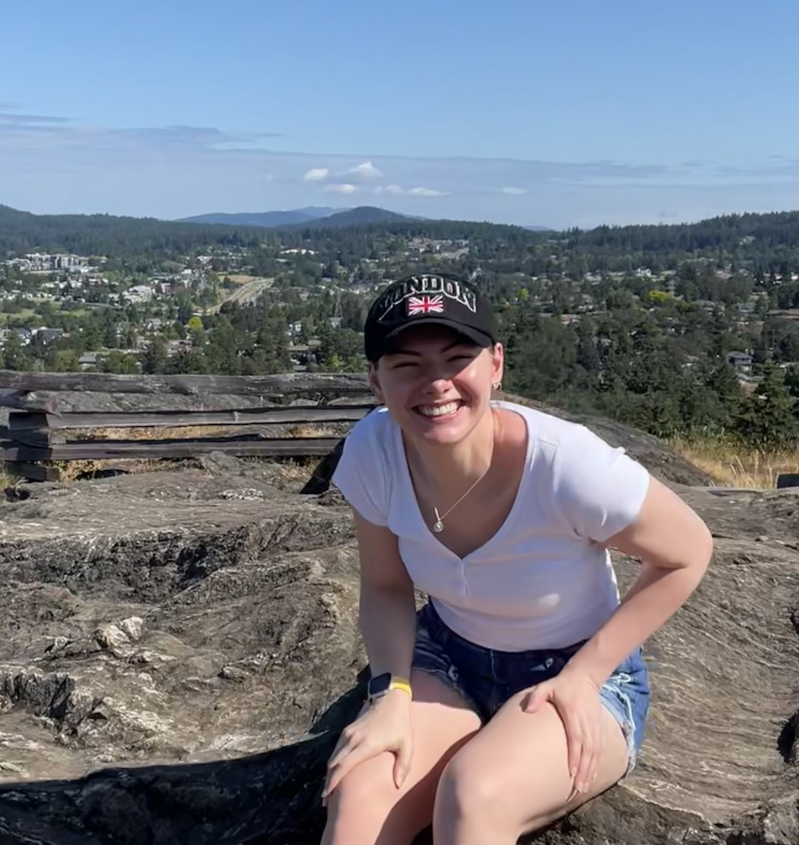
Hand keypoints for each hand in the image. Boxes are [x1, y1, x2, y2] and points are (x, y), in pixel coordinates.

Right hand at [323, 690, 412, 804]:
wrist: (390, 697)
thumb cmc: (400, 722)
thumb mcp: (407, 744)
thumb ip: (403, 765)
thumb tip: (398, 785)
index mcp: (366, 745)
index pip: (344, 765)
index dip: (334, 781)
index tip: (327, 794)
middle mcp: (353, 739)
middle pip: (334, 763)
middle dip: (328, 782)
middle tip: (325, 801)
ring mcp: (349, 733)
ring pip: (333, 756)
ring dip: (329, 772)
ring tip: (328, 789)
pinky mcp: (348, 729)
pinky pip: (336, 749)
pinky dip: (333, 762)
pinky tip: (334, 771)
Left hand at [521, 668, 602, 793]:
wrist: (585, 677)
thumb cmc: (562, 685)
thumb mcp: (547, 686)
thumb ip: (537, 697)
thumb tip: (528, 710)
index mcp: (574, 715)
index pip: (576, 739)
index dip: (575, 756)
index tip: (572, 772)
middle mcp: (587, 723)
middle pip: (587, 750)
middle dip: (584, 770)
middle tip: (579, 788)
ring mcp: (595, 726)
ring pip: (595, 752)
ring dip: (591, 770)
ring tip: (584, 786)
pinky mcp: (599, 728)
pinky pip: (600, 749)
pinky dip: (597, 763)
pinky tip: (592, 774)